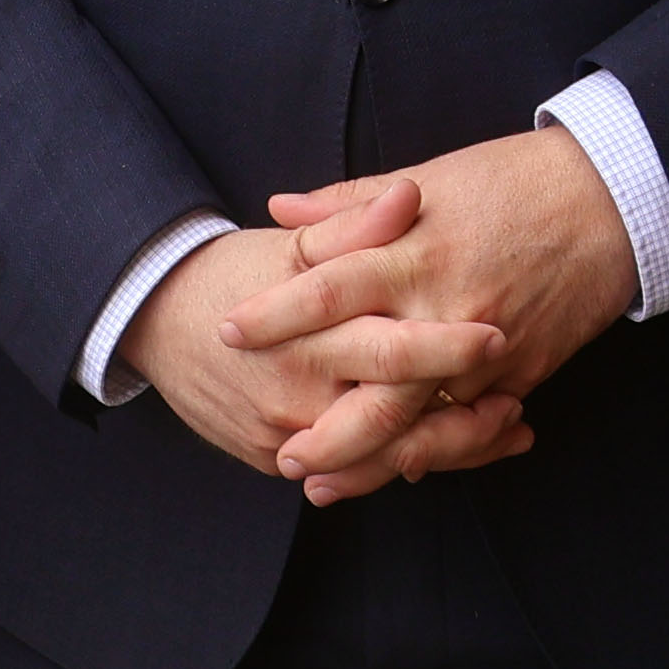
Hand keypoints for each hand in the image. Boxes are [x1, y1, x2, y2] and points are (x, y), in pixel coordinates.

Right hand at [121, 227, 519, 491]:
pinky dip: (403, 463)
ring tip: (504, 429)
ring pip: (378, 459)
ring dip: (448, 449)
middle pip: (392, 422)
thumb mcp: (289, 247)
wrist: (151, 318)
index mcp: (305, 335)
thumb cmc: (231, 274)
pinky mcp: (273, 460)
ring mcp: (283, 435)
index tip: (499, 335)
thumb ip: (354, 225)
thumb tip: (410, 195)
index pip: (388, 348)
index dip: (446, 347)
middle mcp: (295, 395)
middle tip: (517, 406)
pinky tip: (454, 451)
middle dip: (462, 421)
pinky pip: (347, 472)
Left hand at [238, 129, 637, 498]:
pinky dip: (436, 450)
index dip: (274, 315)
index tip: (227, 333)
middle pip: (375, 385)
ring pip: (422, 422)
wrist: (607, 200)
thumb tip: (277, 208)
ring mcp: (488, 348)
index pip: (327, 288)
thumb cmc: (510, 180)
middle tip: (281, 456)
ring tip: (326, 484)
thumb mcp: (429, 178)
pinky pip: (472, 425)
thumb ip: (349, 204)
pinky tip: (401, 469)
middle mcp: (446, 306)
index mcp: (414, 251)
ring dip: (374, 460)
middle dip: (326, 430)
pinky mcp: (524, 373)